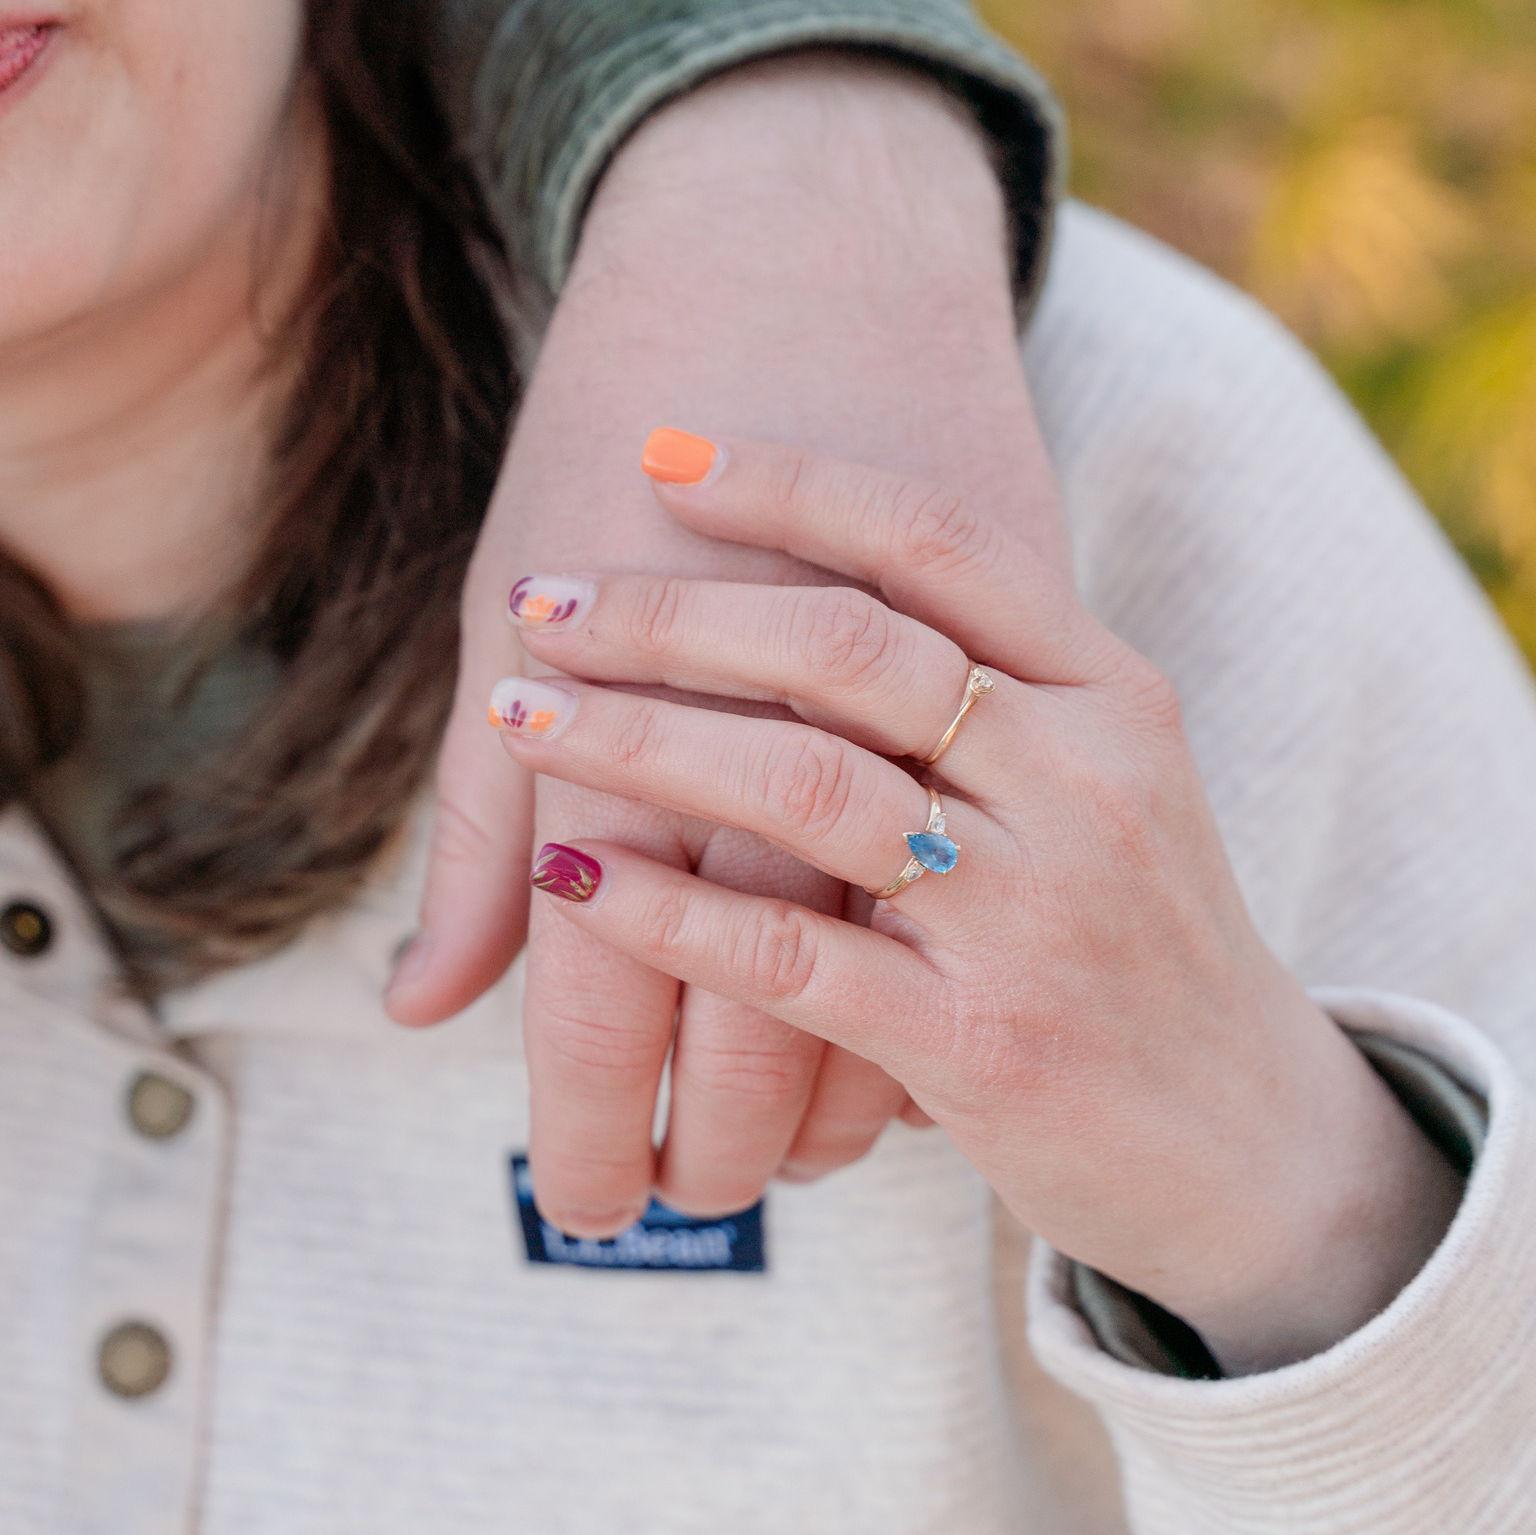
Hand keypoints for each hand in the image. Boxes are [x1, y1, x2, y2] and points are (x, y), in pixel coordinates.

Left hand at [499, 431, 1466, 1376]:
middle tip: (541, 598)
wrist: (1247, 1142)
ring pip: (806, 786)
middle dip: (672, 613)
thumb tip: (807, 613)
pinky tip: (572, 875)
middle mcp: (1082, 779)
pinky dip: (665, 909)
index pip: (937, 542)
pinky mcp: (978, 1043)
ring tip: (515, 712)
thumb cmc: (1135, 949)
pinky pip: (788, 954)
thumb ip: (987, 707)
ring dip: (638, 740)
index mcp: (1110, 695)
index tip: (660, 455)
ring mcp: (1034, 913)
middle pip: (848, 649)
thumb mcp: (1104, 795)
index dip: (790, 484)